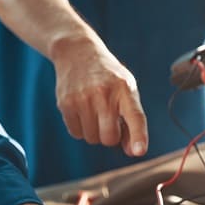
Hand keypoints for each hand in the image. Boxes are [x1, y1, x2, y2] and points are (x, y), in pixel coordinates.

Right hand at [51, 35, 147, 156]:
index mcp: (125, 89)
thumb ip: (132, 120)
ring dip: (94, 132)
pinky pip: (76, 133)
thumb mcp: (126, 90)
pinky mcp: (66, 103)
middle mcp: (104, 93)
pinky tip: (82, 110)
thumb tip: (133, 152)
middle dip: (111, 136)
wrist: (77, 52)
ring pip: (92, 138)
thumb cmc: (108, 77)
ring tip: (94, 111)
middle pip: (109, 138)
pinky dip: (80, 128)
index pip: (135, 116)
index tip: (138, 152)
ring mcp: (83, 98)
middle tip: (108, 120)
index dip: (138, 136)